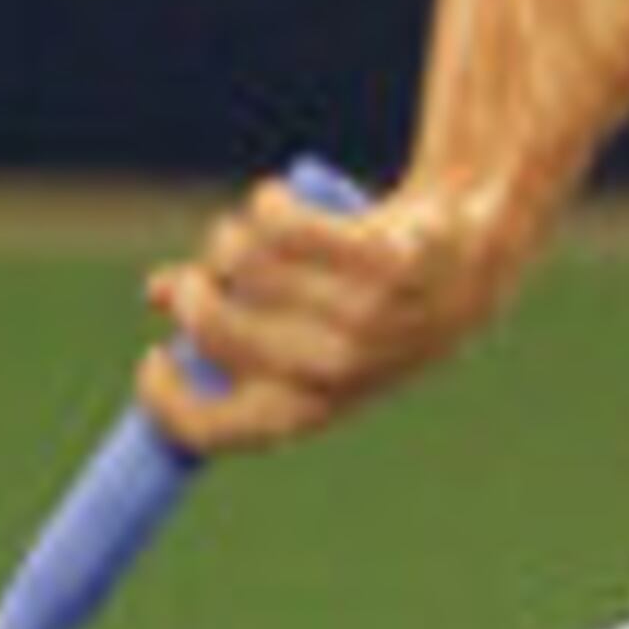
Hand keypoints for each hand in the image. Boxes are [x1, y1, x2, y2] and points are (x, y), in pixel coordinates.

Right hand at [137, 167, 518, 454]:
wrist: (475, 242)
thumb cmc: (379, 287)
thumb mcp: (309, 318)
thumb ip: (238, 315)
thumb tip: (159, 295)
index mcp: (316, 403)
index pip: (217, 429)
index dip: (166, 401)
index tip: (152, 358)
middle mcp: (342, 372)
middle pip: (219, 334)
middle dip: (195, 294)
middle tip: (202, 272)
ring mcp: (368, 321)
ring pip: (250, 269)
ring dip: (236, 236)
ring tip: (260, 224)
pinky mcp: (386, 262)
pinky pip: (286, 226)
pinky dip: (270, 204)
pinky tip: (277, 199)